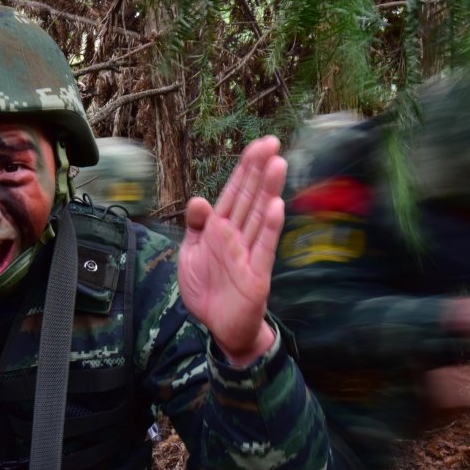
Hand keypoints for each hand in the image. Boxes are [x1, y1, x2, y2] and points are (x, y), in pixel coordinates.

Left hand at [178, 136, 286, 365]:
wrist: (218, 327)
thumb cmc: (207, 288)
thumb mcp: (191, 254)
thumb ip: (195, 227)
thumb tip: (198, 200)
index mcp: (220, 228)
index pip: (234, 192)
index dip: (245, 168)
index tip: (258, 144)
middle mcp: (237, 235)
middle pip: (250, 197)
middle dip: (259, 170)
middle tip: (272, 142)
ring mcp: (249, 253)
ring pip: (260, 216)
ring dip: (268, 191)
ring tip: (278, 164)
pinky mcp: (257, 275)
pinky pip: (263, 248)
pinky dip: (270, 228)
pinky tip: (277, 207)